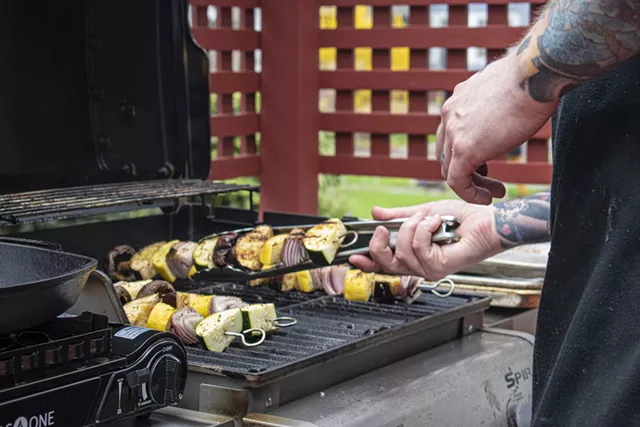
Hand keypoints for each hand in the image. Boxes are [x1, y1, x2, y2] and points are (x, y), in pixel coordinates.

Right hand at [349, 200, 502, 279]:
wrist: (485, 219)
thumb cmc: (462, 217)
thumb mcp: (421, 213)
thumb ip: (398, 216)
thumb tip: (375, 212)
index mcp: (413, 255)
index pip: (384, 264)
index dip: (367, 261)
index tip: (354, 255)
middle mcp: (419, 265)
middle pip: (386, 264)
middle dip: (380, 244)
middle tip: (384, 228)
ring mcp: (429, 269)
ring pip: (401, 252)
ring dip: (412, 228)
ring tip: (427, 218)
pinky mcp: (439, 267)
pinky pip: (418, 248)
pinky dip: (425, 229)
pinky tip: (436, 223)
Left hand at [436, 53, 557, 204]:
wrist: (535, 74)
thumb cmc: (531, 78)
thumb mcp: (503, 90)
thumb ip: (494, 104)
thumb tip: (507, 107)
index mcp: (458, 100)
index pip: (451, 135)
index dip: (466, 154)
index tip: (486, 165)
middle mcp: (449, 114)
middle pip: (447, 153)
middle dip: (469, 170)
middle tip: (490, 181)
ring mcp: (453, 131)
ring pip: (450, 169)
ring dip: (472, 184)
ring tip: (494, 192)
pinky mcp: (463, 148)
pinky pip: (456, 180)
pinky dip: (470, 193)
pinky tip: (487, 198)